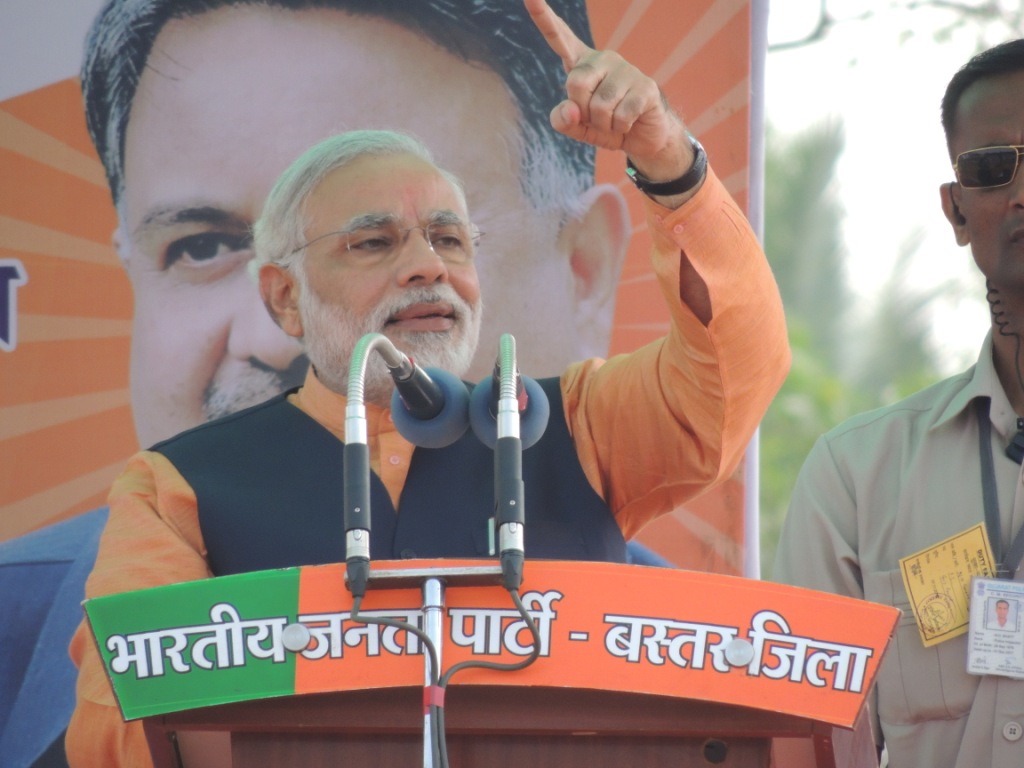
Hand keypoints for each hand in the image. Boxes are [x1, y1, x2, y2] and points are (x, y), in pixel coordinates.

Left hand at [525, 0, 691, 177]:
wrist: (641, 137)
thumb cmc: (605, 126)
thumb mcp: (576, 127)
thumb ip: (562, 120)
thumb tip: (572, 110)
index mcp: (581, 63)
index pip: (558, 37)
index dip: (543, 16)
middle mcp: (603, 59)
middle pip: (576, 83)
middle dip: (582, 110)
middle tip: (596, 117)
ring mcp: (626, 69)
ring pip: (599, 105)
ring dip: (603, 124)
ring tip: (613, 121)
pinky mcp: (645, 86)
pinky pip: (620, 115)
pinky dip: (620, 128)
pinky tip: (628, 123)